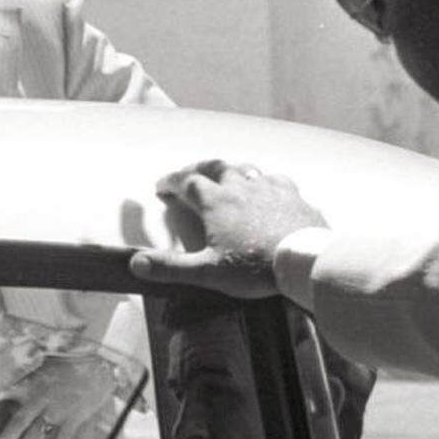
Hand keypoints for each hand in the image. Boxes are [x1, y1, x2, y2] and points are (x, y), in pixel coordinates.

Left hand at [0, 353, 116, 438]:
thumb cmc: (70, 364)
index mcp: (30, 385)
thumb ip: (25, 378)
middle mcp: (39, 399)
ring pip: (34, 438)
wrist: (98, 363)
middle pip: (15, 427)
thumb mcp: (42, 366)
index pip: (0, 396)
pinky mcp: (73, 418)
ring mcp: (56, 410)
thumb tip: (3, 383)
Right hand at [130, 159, 325, 296]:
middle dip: (199, 167)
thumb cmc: (254, 268)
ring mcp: (269, 187)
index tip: (162, 186)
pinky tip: (267, 186)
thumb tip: (135, 263)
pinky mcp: (293, 195)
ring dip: (230, 170)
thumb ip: (170, 268)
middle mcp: (241, 187)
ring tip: (225, 175)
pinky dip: (264, 180)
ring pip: (245, 168)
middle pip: (215, 166)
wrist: (302, 261)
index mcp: (216, 202)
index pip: (187, 183)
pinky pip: (275, 179)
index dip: (172, 182)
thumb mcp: (207, 272)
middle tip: (190, 172)